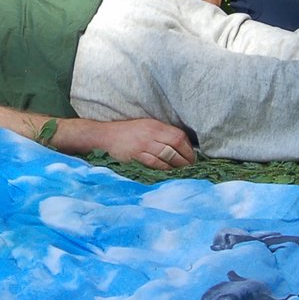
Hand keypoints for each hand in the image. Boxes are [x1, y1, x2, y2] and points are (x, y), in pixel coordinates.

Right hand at [72, 118, 194, 169]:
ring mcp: (144, 145)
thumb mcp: (146, 126)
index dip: (189, 148)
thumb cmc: (127, 132)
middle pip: (176, 146)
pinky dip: (164, 169)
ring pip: (167, 156)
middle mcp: (151, 134)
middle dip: (186, 158)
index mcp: (155, 125)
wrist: (105, 136)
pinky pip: (155, 164)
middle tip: (191, 167)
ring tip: (182, 172)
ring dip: (177, 166)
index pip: (179, 136)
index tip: (192, 157)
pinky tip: (169, 173)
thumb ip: (161, 133)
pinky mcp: (136, 156)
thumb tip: (180, 145)